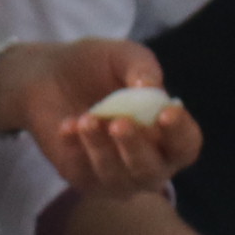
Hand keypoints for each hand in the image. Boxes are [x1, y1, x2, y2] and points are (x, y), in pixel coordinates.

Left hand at [0, 40, 200, 197]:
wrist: (49, 75)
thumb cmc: (99, 67)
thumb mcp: (122, 56)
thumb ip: (142, 67)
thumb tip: (150, 87)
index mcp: (168, 135)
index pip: (186, 145)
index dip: (180, 133)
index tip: (166, 112)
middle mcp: (148, 163)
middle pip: (153, 171)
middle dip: (137, 148)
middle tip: (119, 122)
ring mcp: (116, 176)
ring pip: (117, 177)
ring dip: (102, 148)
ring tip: (87, 117)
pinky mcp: (84, 179)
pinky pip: (84, 174)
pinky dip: (76, 149)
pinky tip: (68, 125)